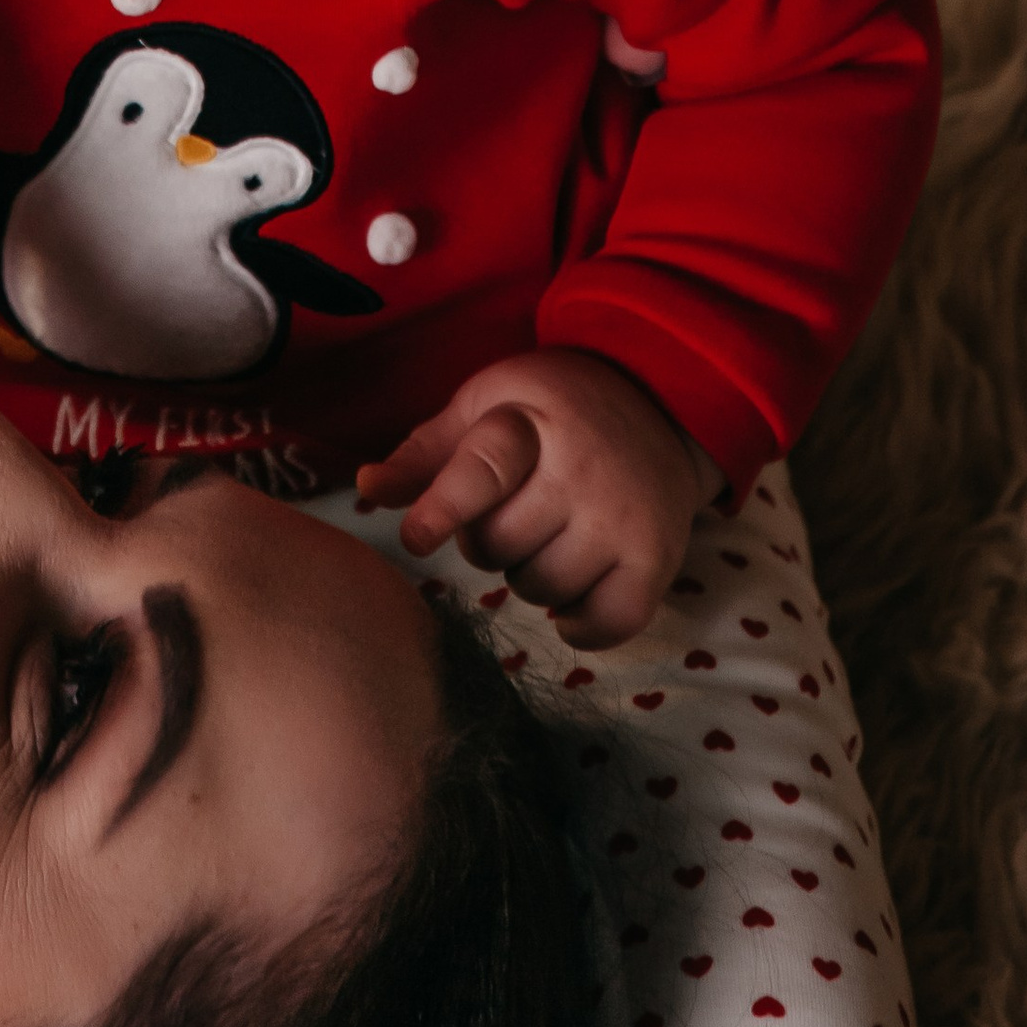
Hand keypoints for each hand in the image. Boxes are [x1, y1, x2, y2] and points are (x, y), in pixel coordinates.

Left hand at [353, 348, 711, 646]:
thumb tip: (366, 487)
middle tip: (514, 510)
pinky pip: (605, 623)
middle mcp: (583, 471)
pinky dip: (579, 624)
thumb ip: (427, 451)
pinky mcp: (657, 559)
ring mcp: (624, 518)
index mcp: (531, 422)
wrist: (660, 402)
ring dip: (529, 577)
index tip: (415, 538)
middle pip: (499, 546)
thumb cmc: (553, 406)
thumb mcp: (487, 404)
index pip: (484, 472)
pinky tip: (574, 591)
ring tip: (548, 536)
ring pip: (541, 590)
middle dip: (489, 539)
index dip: (442, 508)